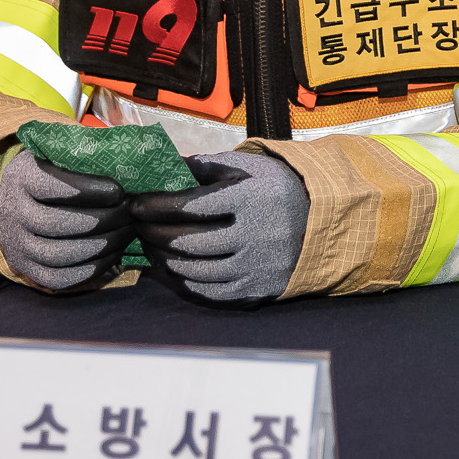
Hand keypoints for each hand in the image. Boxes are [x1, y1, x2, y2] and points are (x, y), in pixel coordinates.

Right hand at [0, 153, 133, 292]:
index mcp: (19, 176)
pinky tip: (113, 258)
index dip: (86, 190)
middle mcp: (10, 210)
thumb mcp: (59, 153)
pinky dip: (89, 271)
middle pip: (55, 223)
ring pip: (57, 254)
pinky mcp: (23, 266)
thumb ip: (81, 157)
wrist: (24, 195)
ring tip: (126, 234)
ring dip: (99, 247)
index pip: (49, 185)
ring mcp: (13, 242)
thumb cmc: (55, 169)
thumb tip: (125, 165)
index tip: (118, 191)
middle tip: (129, 214)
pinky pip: (56, 278)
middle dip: (101, 220)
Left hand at [132, 150, 309, 307]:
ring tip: (151, 248)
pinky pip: (212, 293)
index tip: (135, 204)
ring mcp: (256, 266)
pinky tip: (174, 272)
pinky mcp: (258, 289)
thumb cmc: (279, 190)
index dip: (157, 206)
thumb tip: (169, 166)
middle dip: (154, 234)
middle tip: (137, 227)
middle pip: (189, 241)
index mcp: (250, 199)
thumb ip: (210, 165)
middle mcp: (253, 234)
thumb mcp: (252, 167)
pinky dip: (187, 284)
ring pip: (197, 270)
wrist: (323, 222)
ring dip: (166, 260)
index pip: (191, 205)